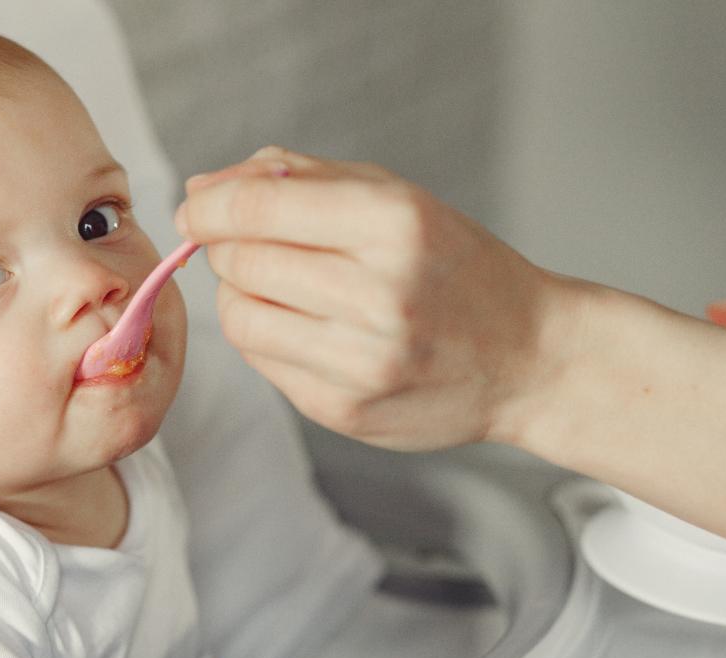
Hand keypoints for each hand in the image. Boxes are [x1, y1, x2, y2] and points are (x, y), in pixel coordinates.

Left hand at [175, 147, 563, 449]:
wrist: (528, 359)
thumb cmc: (455, 267)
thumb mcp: (396, 197)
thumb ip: (299, 179)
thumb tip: (203, 189)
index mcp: (395, 225)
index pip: (256, 210)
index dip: (208, 207)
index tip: (196, 210)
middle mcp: (379, 296)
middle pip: (240, 263)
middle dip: (227, 248)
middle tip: (248, 244)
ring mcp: (361, 362)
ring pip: (239, 317)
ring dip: (240, 295)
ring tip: (280, 287)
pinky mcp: (343, 410)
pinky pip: (262, 362)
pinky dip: (267, 336)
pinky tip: (306, 326)